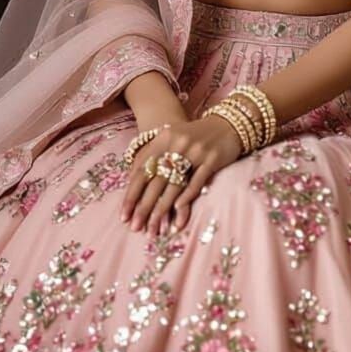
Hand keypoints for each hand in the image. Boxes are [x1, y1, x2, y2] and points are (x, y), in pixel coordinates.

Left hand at [120, 115, 242, 235]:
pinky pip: (197, 181)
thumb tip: (132, 182)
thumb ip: (153, 156)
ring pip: (174, 184)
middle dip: (144, 207)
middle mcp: (177, 143)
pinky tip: (178, 211)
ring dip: (163, 208)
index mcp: (163, 138)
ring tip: (155, 228)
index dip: (131, 194)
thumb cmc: (194, 136)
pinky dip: (187, 196)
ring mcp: (195, 151)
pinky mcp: (212, 159)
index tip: (123, 215)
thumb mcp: (172, 139)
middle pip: (156, 180)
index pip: (142, 170)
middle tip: (135, 227)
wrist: (227, 123)